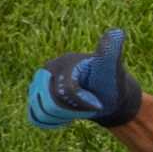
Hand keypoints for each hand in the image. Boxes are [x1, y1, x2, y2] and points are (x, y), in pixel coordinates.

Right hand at [25, 31, 144, 130]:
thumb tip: (117, 32)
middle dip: (69, 110)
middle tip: (86, 109)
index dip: (81, 102)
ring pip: (41, 109)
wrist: (107, 96)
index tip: (96, 104)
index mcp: (64, 62)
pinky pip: (35, 114)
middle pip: (49, 101)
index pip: (65, 91)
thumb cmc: (110, 82)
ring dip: (60, 116)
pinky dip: (49, 120)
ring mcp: (41, 83)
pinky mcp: (39, 96)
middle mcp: (48, 70)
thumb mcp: (111, 69)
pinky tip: (65, 117)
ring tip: (77, 112)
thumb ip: (110, 52)